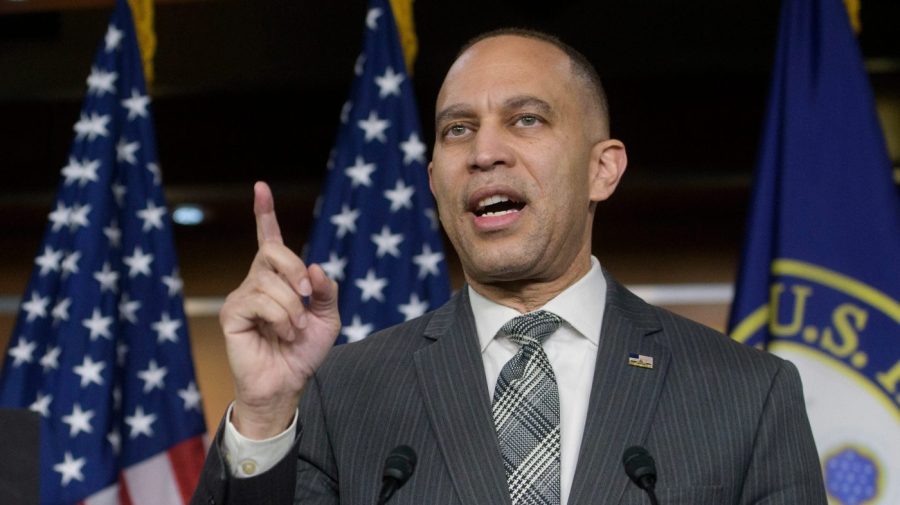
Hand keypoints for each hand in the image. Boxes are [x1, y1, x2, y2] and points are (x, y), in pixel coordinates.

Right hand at [221, 181, 340, 438]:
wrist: (288, 383)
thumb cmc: (304, 351)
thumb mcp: (328, 318)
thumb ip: (325, 290)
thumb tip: (314, 267)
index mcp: (278, 278)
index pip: (268, 239)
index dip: (264, 213)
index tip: (261, 186)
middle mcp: (257, 281)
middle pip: (274, 252)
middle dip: (295, 271)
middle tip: (306, 297)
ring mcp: (242, 296)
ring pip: (271, 281)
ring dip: (293, 308)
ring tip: (295, 329)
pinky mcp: (232, 313)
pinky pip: (260, 300)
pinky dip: (280, 317)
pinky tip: (282, 333)